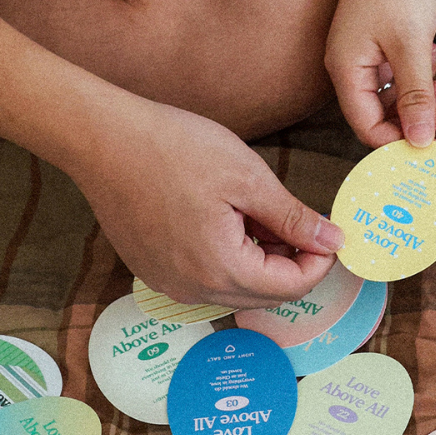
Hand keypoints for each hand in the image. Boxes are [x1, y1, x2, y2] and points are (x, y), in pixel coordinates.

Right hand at [68, 94, 343, 307]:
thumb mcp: (248, 178)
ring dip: (259, 260)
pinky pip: (205, 279)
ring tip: (256, 212)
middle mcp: (193, 290)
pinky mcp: (153, 271)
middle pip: (264, 295)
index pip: (292, 288)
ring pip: (235, 288)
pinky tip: (224, 219)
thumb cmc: (173, 148)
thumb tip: (333, 242)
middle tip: (294, 218)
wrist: (102, 138)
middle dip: (290, 262)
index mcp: (221, 270)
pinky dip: (228, 258)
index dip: (318, 262)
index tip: (326, 231)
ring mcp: (168, 284)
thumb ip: (293, 218)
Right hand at [325, 0, 435, 148]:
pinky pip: (389, 76)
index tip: (431, 140)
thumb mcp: (413, 46)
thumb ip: (415, 96)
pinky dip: (412, 75)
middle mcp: (346, 68)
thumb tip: (420, 141)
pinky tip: (430, 57)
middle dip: (410, 117)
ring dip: (414, 95)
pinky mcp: (371, 44)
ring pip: (385, 97)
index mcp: (346, 71)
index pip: (366, 127)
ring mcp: (358, 55)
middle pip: (374, 115)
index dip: (397, 140)